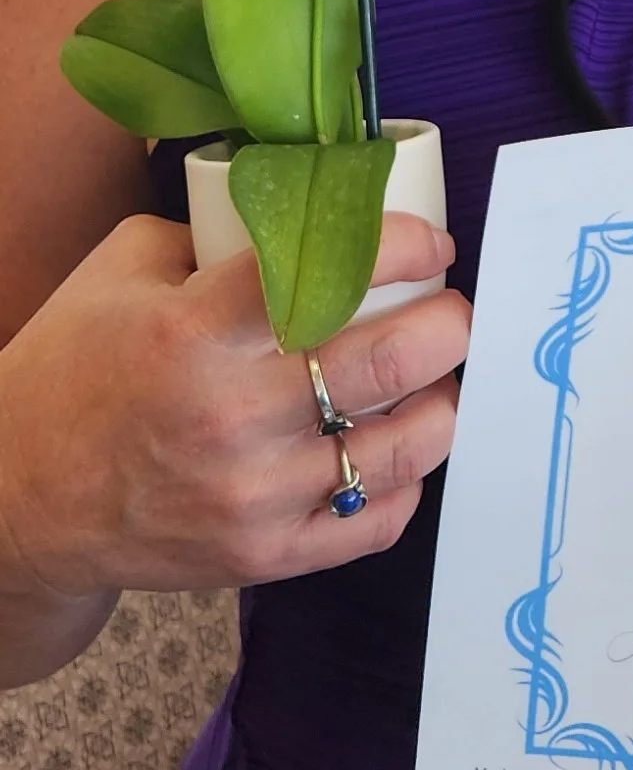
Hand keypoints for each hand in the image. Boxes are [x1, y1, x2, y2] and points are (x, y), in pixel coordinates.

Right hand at [0, 209, 470, 603]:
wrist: (17, 500)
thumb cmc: (74, 370)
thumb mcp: (123, 270)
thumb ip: (215, 231)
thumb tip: (308, 211)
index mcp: (193, 332)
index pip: (326, 277)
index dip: (402, 249)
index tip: (432, 242)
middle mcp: (229, 416)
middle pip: (387, 363)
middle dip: (448, 324)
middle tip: (452, 307)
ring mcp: (251, 496)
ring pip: (400, 446)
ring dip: (442, 400)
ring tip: (438, 375)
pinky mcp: (263, 557)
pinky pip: (375, 521)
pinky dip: (408, 479)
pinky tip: (401, 445)